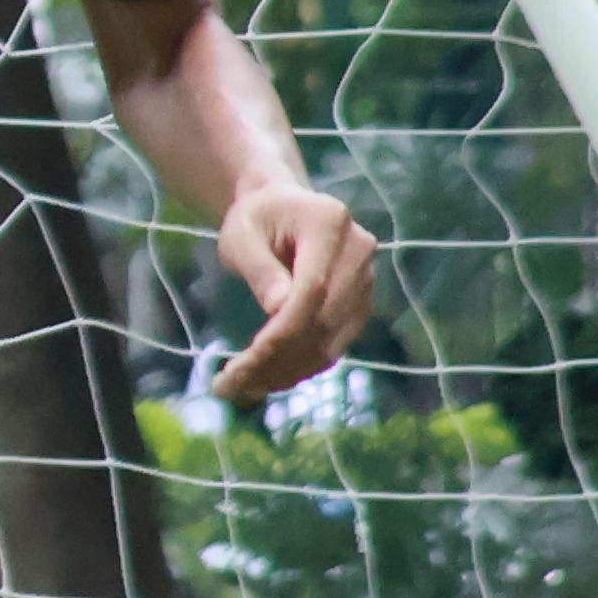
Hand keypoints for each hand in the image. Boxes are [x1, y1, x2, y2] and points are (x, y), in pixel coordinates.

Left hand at [205, 176, 379, 404]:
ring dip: (289, 371)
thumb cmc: (257, 217)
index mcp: (330, 225)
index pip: (312, 291)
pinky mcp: (362, 303)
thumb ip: (259, 268)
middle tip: (231, 387)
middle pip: (324, 321)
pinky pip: (337, 343)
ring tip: (244, 388)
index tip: (240, 366)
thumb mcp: (241, 234)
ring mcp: (367, 280)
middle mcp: (360, 253)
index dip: (280, 334)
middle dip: (277, 361)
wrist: (283, 208)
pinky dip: (303, 366)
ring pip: (333, 340)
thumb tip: (278, 310)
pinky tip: (271, 378)